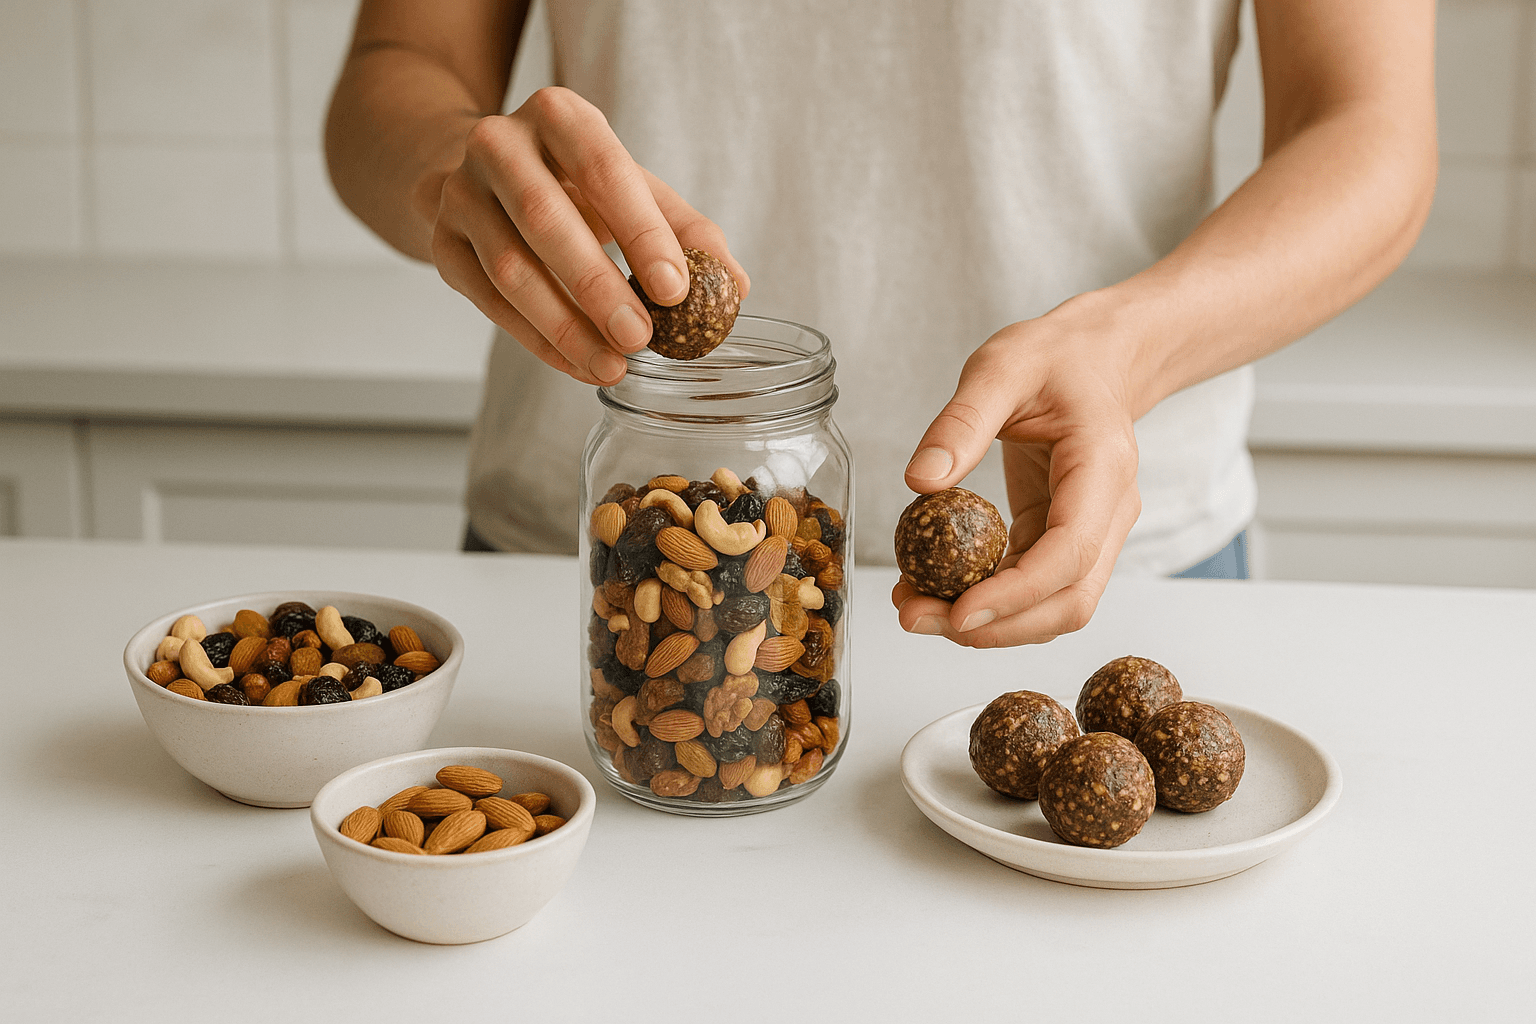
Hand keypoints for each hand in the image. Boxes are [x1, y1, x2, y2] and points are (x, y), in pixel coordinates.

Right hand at [427, 87, 748, 385]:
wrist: (488, 179)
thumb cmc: (575, 184)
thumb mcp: (634, 190)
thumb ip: (686, 232)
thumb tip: (732, 288)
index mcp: (559, 116)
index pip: (604, 169)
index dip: (641, 232)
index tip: (676, 291)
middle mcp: (500, 144)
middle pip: (545, 219)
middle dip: (596, 286)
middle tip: (640, 338)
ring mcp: (461, 194)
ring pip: (510, 268)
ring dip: (565, 326)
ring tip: (612, 365)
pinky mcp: (443, 245)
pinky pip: (488, 302)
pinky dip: (538, 341)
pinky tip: (578, 365)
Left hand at [891, 300, 1141, 646]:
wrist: (1097, 357)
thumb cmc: (1057, 358)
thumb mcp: (1001, 367)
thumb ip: (962, 421)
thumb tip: (920, 479)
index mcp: (1102, 467)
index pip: (1070, 553)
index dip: (1017, 593)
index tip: (960, 611)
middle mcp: (1109, 512)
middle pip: (1069, 600)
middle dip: (997, 626)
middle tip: (918, 619)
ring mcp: (1092, 532)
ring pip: (1054, 607)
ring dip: (990, 624)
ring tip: (916, 610)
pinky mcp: (1064, 539)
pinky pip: (1032, 587)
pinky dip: (988, 601)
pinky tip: (935, 592)